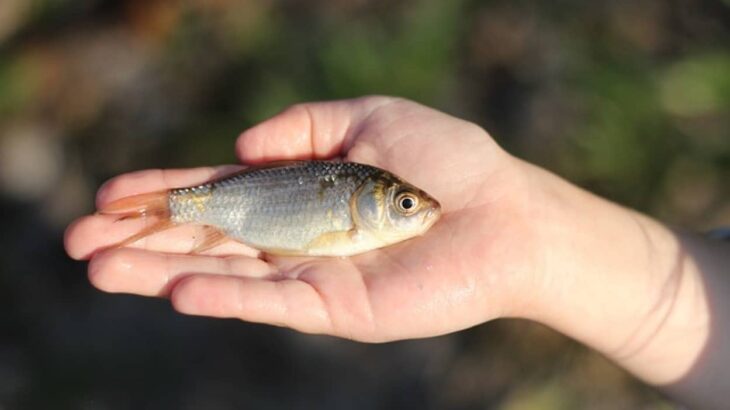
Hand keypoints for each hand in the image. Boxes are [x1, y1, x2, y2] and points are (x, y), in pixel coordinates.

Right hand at [65, 96, 543, 340]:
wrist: (503, 216)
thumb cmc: (445, 162)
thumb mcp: (370, 117)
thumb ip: (304, 126)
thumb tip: (242, 142)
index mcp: (299, 188)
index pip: (217, 191)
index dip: (163, 191)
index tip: (110, 194)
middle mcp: (295, 234)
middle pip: (205, 237)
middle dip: (141, 238)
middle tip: (78, 240)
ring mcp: (311, 274)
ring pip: (224, 272)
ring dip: (161, 271)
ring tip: (102, 267)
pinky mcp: (335, 306)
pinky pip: (272, 303)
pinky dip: (226, 296)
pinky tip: (178, 289)